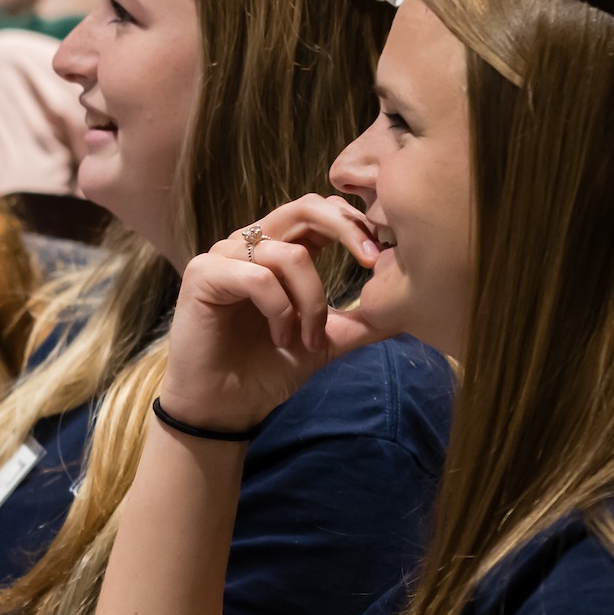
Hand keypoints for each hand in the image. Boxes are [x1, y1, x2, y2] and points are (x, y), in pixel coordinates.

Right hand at [160, 195, 391, 433]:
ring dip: (311, 299)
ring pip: (288, 253)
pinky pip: (258, 276)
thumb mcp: (326, 341)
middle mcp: (252, 244)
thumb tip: (409, 306)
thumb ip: (362, 320)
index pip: (321, 212)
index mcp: (280, 250)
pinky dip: (280, 309)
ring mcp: (225, 255)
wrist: (224, 407)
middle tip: (371, 261)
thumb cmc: (267, 370)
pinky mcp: (204, 274)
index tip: (383, 259)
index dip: (355, 225)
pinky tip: (281, 338)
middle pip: (305, 207)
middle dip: (345, 229)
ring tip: (311, 339)